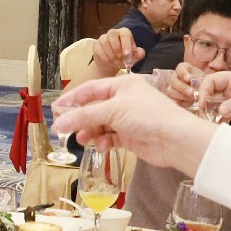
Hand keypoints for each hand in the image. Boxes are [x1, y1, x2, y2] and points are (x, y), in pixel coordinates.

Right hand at [50, 74, 216, 176]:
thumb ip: (84, 116)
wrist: (175, 139)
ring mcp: (128, 119)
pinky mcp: (131, 137)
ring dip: (90, 132)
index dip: (72, 99)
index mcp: (122, 85)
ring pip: (100, 125)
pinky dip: (103, 141)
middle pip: (94, 109)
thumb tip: (59, 123)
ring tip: (83, 139)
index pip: (91, 89)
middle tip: (64, 129)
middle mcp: (124, 100)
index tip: (56, 109)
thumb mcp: (112, 111)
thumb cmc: (148, 115)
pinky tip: (102, 146)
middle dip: (80, 119)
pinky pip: (110, 138)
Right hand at [89, 28, 143, 79]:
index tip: (127, 54)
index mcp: (124, 33)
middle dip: (116, 47)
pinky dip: (104, 58)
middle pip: (112, 33)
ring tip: (116, 62)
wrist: (112, 64)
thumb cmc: (124, 58)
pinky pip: (98, 49)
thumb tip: (140, 52)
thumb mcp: (133, 57)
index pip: (124, 33)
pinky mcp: (96, 45)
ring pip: (104, 42)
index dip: (126, 43)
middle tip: (120, 57)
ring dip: (110, 54)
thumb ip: (138, 54)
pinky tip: (109, 62)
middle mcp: (113, 33)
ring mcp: (103, 38)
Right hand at [147, 64, 200, 109]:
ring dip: (181, 96)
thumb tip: (198, 86)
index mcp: (183, 69)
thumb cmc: (204, 84)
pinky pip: (172, 100)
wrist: (204, 92)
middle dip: (182, 87)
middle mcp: (175, 77)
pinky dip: (180, 102)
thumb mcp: (205, 80)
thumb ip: (201, 81)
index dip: (183, 73)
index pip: (180, 69)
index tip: (188, 79)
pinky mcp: (173, 97)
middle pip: (173, 81)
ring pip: (171, 91)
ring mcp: (172, 87)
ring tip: (192, 100)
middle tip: (192, 93)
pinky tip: (189, 104)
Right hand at [198, 71, 230, 125]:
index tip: (202, 104)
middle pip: (211, 94)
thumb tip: (219, 110)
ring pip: (216, 106)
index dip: (203, 91)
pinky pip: (224, 115)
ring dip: (211, 114)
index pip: (211, 81)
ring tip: (209, 123)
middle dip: (204, 104)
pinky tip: (218, 126)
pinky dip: (219, 120)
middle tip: (203, 116)